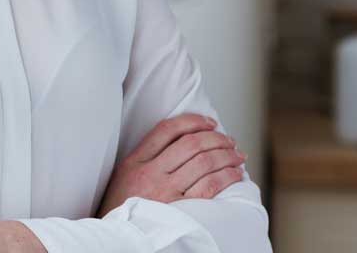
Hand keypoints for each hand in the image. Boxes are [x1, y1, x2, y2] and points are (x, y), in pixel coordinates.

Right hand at [97, 112, 244, 217]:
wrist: (119, 235)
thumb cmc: (123, 204)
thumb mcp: (125, 172)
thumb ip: (146, 154)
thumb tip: (181, 139)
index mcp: (136, 160)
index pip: (167, 130)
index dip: (193, 121)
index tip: (209, 122)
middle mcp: (151, 173)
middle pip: (191, 144)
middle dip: (216, 138)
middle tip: (229, 140)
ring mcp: (165, 192)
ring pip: (204, 163)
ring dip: (227, 156)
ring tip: (237, 155)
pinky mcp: (180, 210)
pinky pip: (209, 187)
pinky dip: (226, 177)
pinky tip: (235, 174)